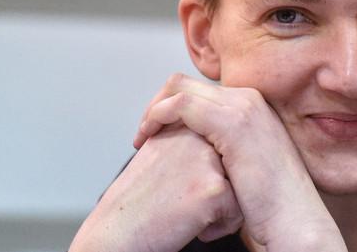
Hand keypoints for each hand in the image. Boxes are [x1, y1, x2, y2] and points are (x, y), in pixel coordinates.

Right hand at [69, 126, 241, 251]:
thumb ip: (184, 135)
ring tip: (185, 211)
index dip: (205, 174)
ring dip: (221, 207)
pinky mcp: (215, 188)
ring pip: (241, 187)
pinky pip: (237, 212)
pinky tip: (189, 224)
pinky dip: (219, 226)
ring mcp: (207, 160)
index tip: (180, 185)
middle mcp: (197, 136)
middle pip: (235, 165)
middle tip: (181, 198)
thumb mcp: (158, 151)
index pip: (222, 147)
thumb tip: (216, 132)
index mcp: (184, 124)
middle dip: (218, 186)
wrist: (116, 232)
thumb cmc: (137, 200)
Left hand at [134, 74, 346, 251]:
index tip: (156, 133)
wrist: (294, 219)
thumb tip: (197, 149)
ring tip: (143, 137)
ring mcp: (243, 107)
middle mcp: (248, 99)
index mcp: (252, 106)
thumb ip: (224, 147)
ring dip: (153, 110)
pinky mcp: (233, 121)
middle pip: (185, 82)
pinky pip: (181, 104)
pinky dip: (158, 116)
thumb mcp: (245, 165)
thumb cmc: (271, 204)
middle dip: (158, 104)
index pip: (198, 91)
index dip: (170, 107)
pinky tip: (149, 138)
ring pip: (179, 87)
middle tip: (144, 132)